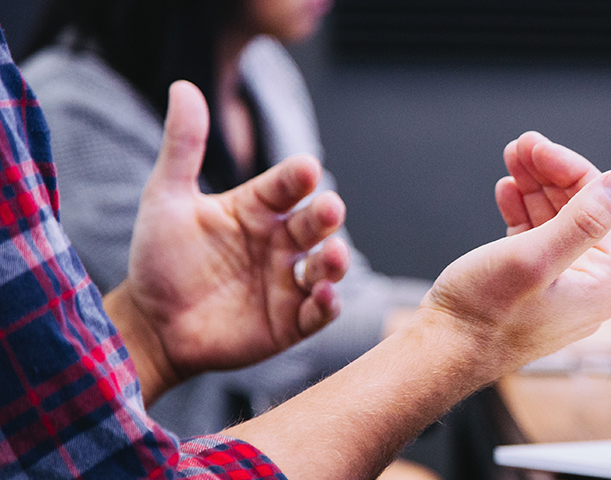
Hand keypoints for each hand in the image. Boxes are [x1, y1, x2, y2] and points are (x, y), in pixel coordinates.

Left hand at [104, 81, 349, 402]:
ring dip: (336, 260)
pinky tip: (323, 296)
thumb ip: (182, 146)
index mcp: (258, 208)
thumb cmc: (159, 259)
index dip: (297, 177)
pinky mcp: (290, 322)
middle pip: (315, 223)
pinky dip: (327, 304)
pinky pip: (319, 312)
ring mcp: (288, 281)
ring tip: (333, 256)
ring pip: (326, 266)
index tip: (305, 168)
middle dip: (326, 215)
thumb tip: (184, 86)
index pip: (287, 185)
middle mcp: (280, 241)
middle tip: (328, 208)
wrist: (150, 324)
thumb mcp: (166, 198)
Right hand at [417, 131, 610, 372]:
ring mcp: (561, 287)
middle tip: (521, 145)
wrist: (441, 353)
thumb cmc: (483, 314)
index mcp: (603, 284)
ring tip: (512, 159)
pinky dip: (523, 210)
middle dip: (551, 174)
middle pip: (582, 210)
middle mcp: (589, 287)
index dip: (572, 170)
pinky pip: (537, 238)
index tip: (538, 147)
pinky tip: (507, 191)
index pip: (604, 207)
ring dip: (535, 187)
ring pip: (557, 220)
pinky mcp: (533, 286)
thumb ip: (583, 220)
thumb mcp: (535, 258)